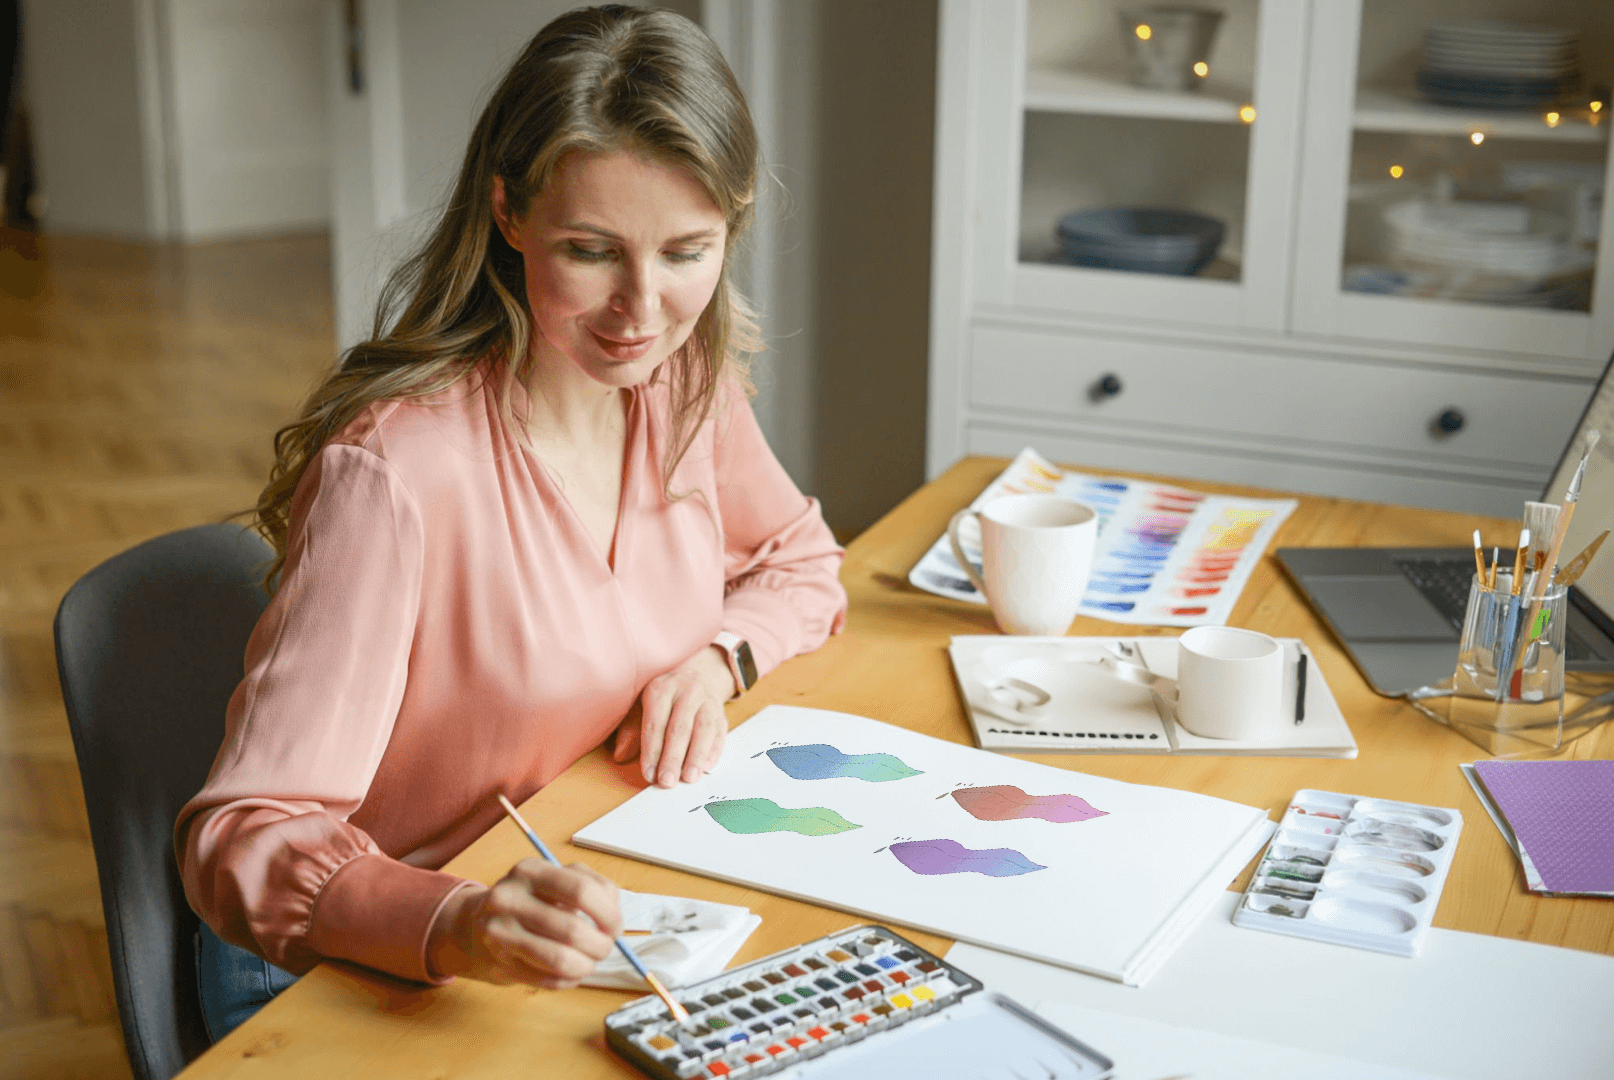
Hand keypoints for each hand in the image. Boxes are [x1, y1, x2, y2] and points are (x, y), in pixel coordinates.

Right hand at [427, 859, 620, 986]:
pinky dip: (569, 980)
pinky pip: (547, 980)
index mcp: (530, 871)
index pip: (581, 890)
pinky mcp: (498, 963)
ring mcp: (500, 933)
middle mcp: (509, 898)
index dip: (608, 913)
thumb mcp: (555, 880)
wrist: (472, 926)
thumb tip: (615, 921)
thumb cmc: (529, 902)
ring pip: (560, 960)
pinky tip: (569, 972)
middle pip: (572, 929)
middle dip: (601, 945)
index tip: (616, 927)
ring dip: (586, 966)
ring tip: (589, 962)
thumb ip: (591, 888)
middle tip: (605, 948)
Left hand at [612, 645, 734, 787]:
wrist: (698, 675)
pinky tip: (706, 766)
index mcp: (661, 689)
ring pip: (703, 729)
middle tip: (667, 781)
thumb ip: (632, 729)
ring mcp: (706, 701)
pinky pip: (719, 732)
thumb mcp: (642, 705)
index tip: (649, 773)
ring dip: (696, 756)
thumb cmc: (665, 697)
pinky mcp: (720, 713)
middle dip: (673, 757)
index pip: (655, 723)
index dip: (652, 750)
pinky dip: (714, 750)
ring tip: (689, 778)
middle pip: (679, 728)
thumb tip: (620, 754)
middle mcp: (686, 692)